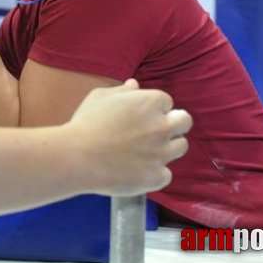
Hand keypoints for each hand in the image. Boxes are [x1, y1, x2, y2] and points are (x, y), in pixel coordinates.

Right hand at [65, 79, 191, 195]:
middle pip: (185, 121)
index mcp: (151, 102)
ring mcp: (162, 153)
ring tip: (146, 151)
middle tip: (156, 130)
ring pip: (181, 147)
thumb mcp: (100, 97)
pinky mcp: (157, 176)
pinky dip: (154, 172)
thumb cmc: (86, 123)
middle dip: (174, 123)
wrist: (77, 157)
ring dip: (167, 147)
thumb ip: (122, 91)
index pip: (166, 102)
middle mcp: (163, 126)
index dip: (153, 108)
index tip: (140, 115)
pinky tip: (138, 170)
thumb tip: (135, 85)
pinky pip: (166, 173)